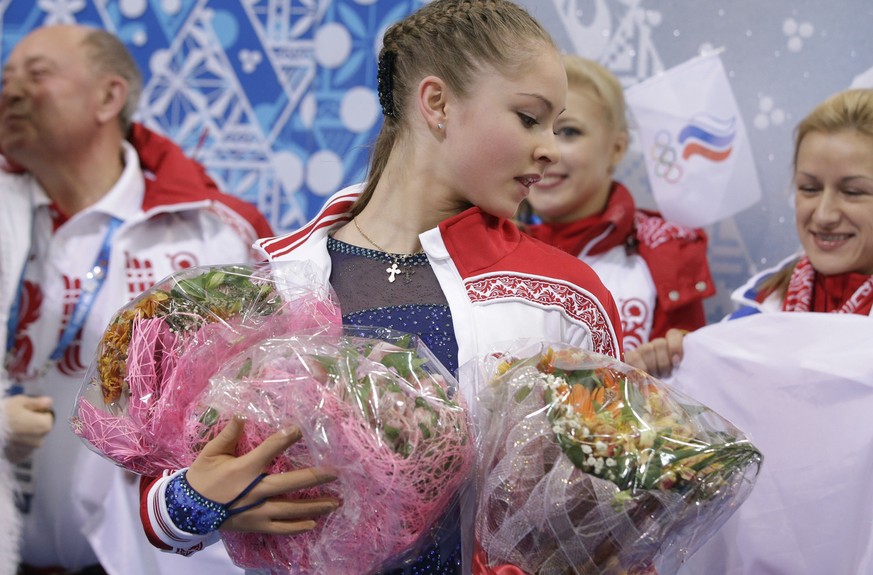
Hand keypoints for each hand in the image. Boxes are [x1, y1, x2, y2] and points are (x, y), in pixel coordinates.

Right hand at [4, 394, 53, 462]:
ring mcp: (27, 452)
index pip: (47, 416)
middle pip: (39, 429)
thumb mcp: (20, 401)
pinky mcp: (16, 459)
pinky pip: (20, 449)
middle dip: (31, 424)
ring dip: (23, 435)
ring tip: (8, 430)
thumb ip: (37, 402)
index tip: (23, 410)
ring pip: (30, 440)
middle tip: (14, 419)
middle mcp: (40, 441)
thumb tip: (49, 402)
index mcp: (44, 426)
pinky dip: (15, 444)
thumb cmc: (3, 415)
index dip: (36, 411)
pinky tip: (5, 440)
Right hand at [186, 417, 338, 534]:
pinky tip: (314, 523)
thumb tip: (241, 415)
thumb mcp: (210, 453)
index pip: (269, 450)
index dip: (285, 439)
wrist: (187, 510)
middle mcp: (255, 491)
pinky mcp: (255, 525)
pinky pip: (281, 528)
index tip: (299, 429)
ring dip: (315, 505)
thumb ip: (228, 434)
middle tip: (335, 473)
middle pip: (290, 483)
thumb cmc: (201, 478)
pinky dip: (298, 527)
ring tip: (335, 502)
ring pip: (291, 509)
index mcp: (244, 469)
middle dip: (315, 477)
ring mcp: (257, 511)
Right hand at [624, 328, 686, 377]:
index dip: (675, 346)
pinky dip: (640, 368)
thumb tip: (678, 365)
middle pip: (659, 343)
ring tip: (655, 377)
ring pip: (647, 349)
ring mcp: (642, 349)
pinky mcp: (630, 356)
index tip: (677, 361)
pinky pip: (634, 358)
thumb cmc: (668, 381)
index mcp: (671, 344)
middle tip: (665, 375)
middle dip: (663, 362)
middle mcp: (656, 344)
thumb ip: (680, 367)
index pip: (673, 334)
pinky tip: (643, 377)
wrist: (651, 390)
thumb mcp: (678, 374)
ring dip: (652, 366)